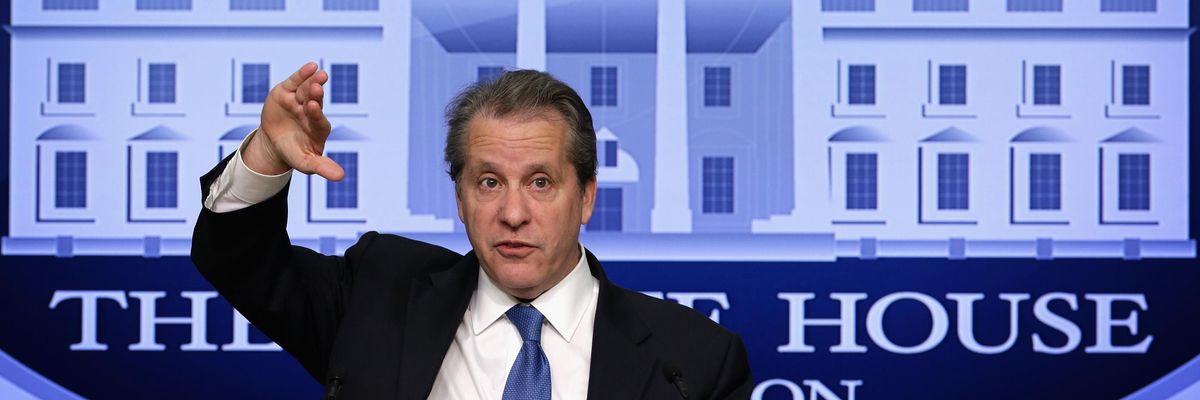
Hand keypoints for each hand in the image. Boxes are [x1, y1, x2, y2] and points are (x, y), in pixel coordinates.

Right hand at [244, 62, 343, 180]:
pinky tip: (311, 66)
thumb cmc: (294, 153)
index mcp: (318, 127)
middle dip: (315, 95)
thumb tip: (341, 177)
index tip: (313, 108)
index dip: (315, 113)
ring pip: (306, 89)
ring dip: (311, 81)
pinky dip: (302, 74)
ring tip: (317, 72)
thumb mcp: (306, 163)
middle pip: (314, 101)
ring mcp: (298, 100)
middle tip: (317, 88)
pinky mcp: (286, 91)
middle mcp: (310, 111)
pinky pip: (296, 81)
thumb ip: (322, 167)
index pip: (318, 119)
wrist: (274, 143)